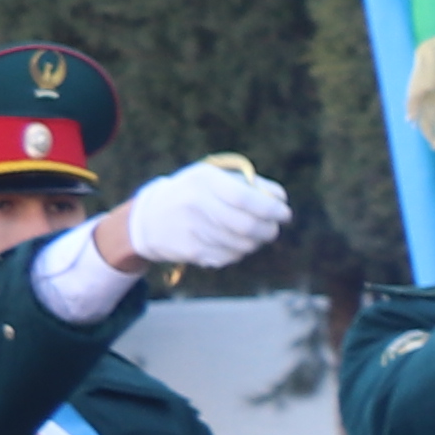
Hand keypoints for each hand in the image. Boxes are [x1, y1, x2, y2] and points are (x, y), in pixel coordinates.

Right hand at [118, 158, 288, 273]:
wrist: (149, 218)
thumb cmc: (194, 193)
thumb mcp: (214, 177)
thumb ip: (249, 184)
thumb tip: (280, 198)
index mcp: (204, 180)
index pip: (245, 198)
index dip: (271, 208)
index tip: (285, 213)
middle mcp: (196, 204)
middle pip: (247, 226)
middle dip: (269, 230)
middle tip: (273, 228)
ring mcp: (192, 229)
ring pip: (242, 245)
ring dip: (255, 242)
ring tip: (253, 235)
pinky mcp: (191, 251)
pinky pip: (229, 257)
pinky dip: (239, 252)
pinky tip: (232, 243)